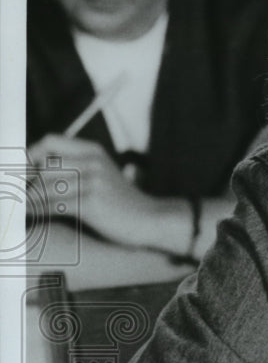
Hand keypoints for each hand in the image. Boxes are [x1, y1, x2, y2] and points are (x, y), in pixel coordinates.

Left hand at [27, 134, 187, 251]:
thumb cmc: (124, 203)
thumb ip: (77, 168)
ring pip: (43, 187)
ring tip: (20, 207)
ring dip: (28, 200)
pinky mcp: (90, 203)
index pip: (50, 142)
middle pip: (43, 167)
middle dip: (27, 182)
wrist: (152, 220)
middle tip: (19, 194)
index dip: (31, 155)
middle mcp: (92, 163)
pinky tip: (29, 215)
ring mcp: (92, 182)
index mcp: (94, 152)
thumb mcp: (104, 175)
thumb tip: (36, 174)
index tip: (22, 171)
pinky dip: (36, 211)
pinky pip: (51, 205)